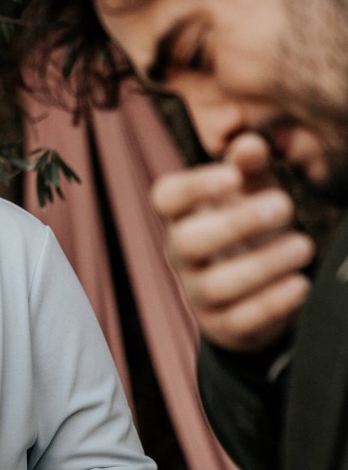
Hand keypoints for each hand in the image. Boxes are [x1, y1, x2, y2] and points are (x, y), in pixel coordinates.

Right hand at [151, 132, 315, 351]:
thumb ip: (250, 167)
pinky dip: (273, 302)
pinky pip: (242, 319)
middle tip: (283, 205)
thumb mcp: (251, 195)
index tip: (233, 176)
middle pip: (188, 242)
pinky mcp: (224, 326)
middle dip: (235, 223)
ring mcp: (199, 293)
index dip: (194, 186)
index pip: (166, 198)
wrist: (253, 292)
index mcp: (183, 216)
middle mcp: (183, 255)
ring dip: (263, 265)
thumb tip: (250, 143)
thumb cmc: (249, 231)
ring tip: (303, 246)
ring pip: (217, 285)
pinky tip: (300, 283)